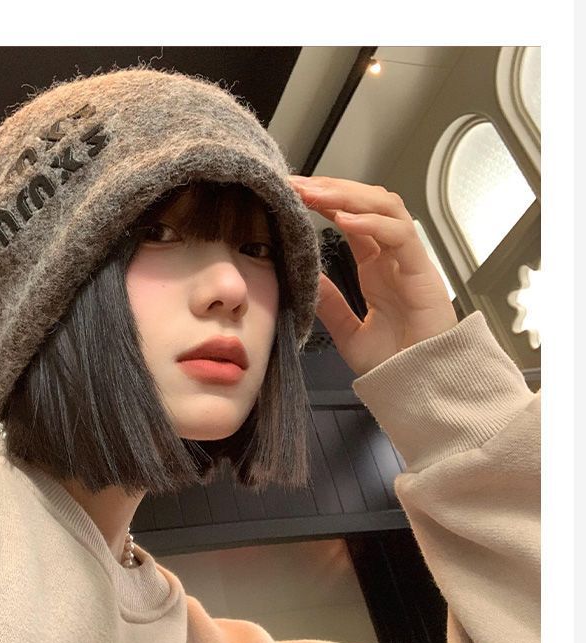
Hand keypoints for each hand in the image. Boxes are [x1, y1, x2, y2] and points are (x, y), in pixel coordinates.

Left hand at [289, 175, 458, 376]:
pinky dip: (373, 222)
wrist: (421, 387)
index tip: (291, 194)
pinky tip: (344, 219)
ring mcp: (408, 260)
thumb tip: (304, 277)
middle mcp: (393, 257)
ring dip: (349, 195)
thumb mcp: (347, 330)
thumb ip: (329, 302)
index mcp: (376, 266)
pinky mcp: (422, 270)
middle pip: (367, 203)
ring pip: (386, 207)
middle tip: (296, 184)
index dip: (323, 202)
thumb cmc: (393, 362)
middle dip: (331, 188)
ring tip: (315, 193)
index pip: (350, 218)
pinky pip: (400, 235)